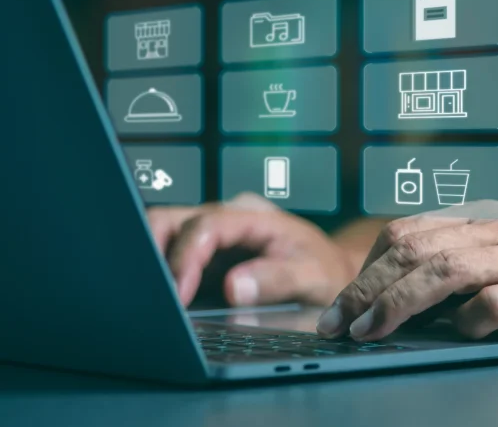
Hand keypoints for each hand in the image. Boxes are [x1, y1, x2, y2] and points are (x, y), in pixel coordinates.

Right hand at [148, 193, 357, 306]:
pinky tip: (157, 299)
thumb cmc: (323, 270)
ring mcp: (212, 233)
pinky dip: (159, 273)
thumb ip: (277, 280)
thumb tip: (234, 288)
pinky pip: (171, 254)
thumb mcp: (312, 276)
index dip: (186, 258)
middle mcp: (226, 216)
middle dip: (151, 252)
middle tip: (149, 295)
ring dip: (151, 262)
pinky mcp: (204, 253)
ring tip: (148, 298)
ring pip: (163, 233)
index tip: (179, 295)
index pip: (205, 225)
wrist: (330, 269)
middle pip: (170, 220)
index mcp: (252, 216)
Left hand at [316, 203, 497, 349]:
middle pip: (417, 248)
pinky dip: (469, 321)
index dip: (369, 268)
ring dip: (398, 303)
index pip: (412, 232)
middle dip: (367, 288)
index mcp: (492, 220)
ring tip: (369, 333)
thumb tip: (416, 301)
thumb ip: (477, 263)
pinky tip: (456, 335)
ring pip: (446, 270)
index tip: (344, 304)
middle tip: (339, 324)